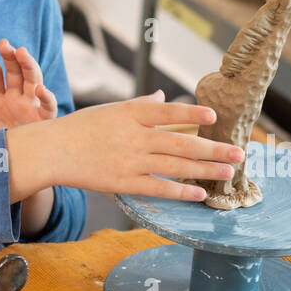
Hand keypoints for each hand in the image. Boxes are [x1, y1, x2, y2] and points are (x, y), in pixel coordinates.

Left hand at [0, 38, 57, 137]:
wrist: (4, 176)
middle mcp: (14, 98)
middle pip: (15, 70)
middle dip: (10, 55)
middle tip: (3, 44)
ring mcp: (30, 107)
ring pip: (33, 79)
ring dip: (29, 64)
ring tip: (21, 52)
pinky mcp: (43, 121)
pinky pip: (49, 106)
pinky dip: (47, 96)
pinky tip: (41, 90)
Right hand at [5, 90, 246, 202]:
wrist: (51, 151)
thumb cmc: (80, 127)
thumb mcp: (110, 109)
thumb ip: (140, 105)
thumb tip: (162, 96)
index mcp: (130, 113)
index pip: (168, 112)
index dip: (192, 114)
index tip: (214, 118)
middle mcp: (133, 136)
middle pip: (181, 142)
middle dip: (213, 148)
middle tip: (239, 152)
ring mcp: (129, 160)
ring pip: (175, 165)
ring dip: (205, 170)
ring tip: (228, 171)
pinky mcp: (123, 182)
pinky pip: (158, 188)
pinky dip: (180, 191)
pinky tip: (198, 194)